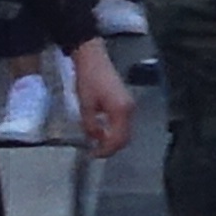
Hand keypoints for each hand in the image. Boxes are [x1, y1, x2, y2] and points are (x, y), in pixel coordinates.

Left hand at [67, 41, 127, 158]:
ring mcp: (130, 106)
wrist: (94, 60)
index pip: (117, 138)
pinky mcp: (126, 103)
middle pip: (125, 137)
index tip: (92, 155)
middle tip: (94, 152)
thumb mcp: (85, 104)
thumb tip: (93, 138)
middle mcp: (130, 110)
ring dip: (112, 140)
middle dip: (111, 147)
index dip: (106, 150)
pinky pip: (123, 124)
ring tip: (96, 143)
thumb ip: (90, 124)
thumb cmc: (88, 80)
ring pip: (125, 131)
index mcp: (121, 111)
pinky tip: (101, 130)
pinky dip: (114, 131)